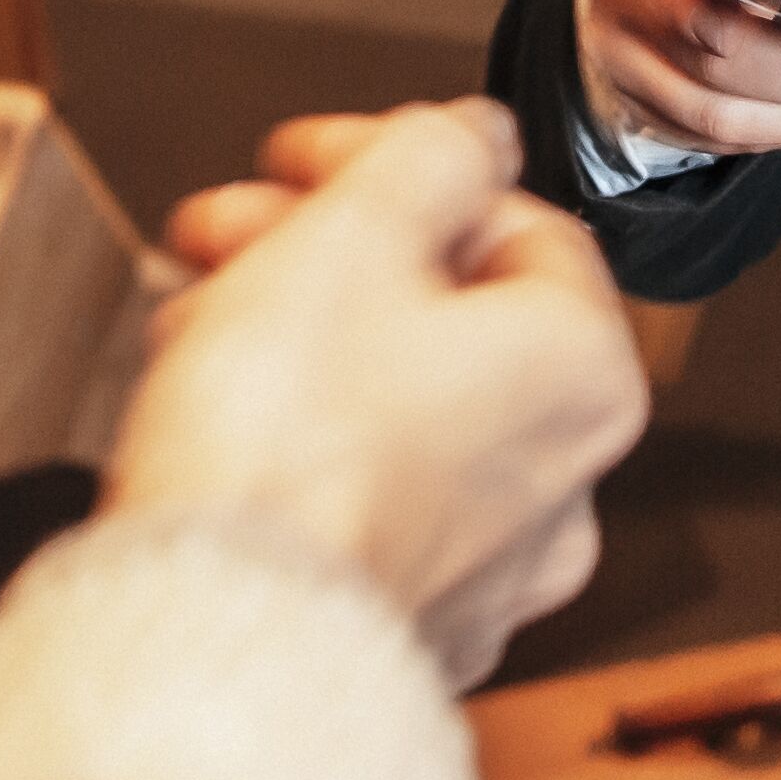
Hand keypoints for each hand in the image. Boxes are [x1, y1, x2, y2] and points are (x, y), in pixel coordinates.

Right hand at [113, 99, 650, 686]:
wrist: (212, 644)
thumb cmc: (284, 450)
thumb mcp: (353, 233)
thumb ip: (428, 156)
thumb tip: (472, 136)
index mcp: (583, 373)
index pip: (512, 219)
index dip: (393, 165)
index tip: (305, 159)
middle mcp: (562, 482)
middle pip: (446, 313)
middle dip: (325, 248)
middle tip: (232, 229)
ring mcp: (486, 571)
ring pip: (396, 401)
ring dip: (298, 333)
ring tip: (197, 318)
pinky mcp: (405, 629)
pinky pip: (360, 496)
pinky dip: (297, 438)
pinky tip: (217, 412)